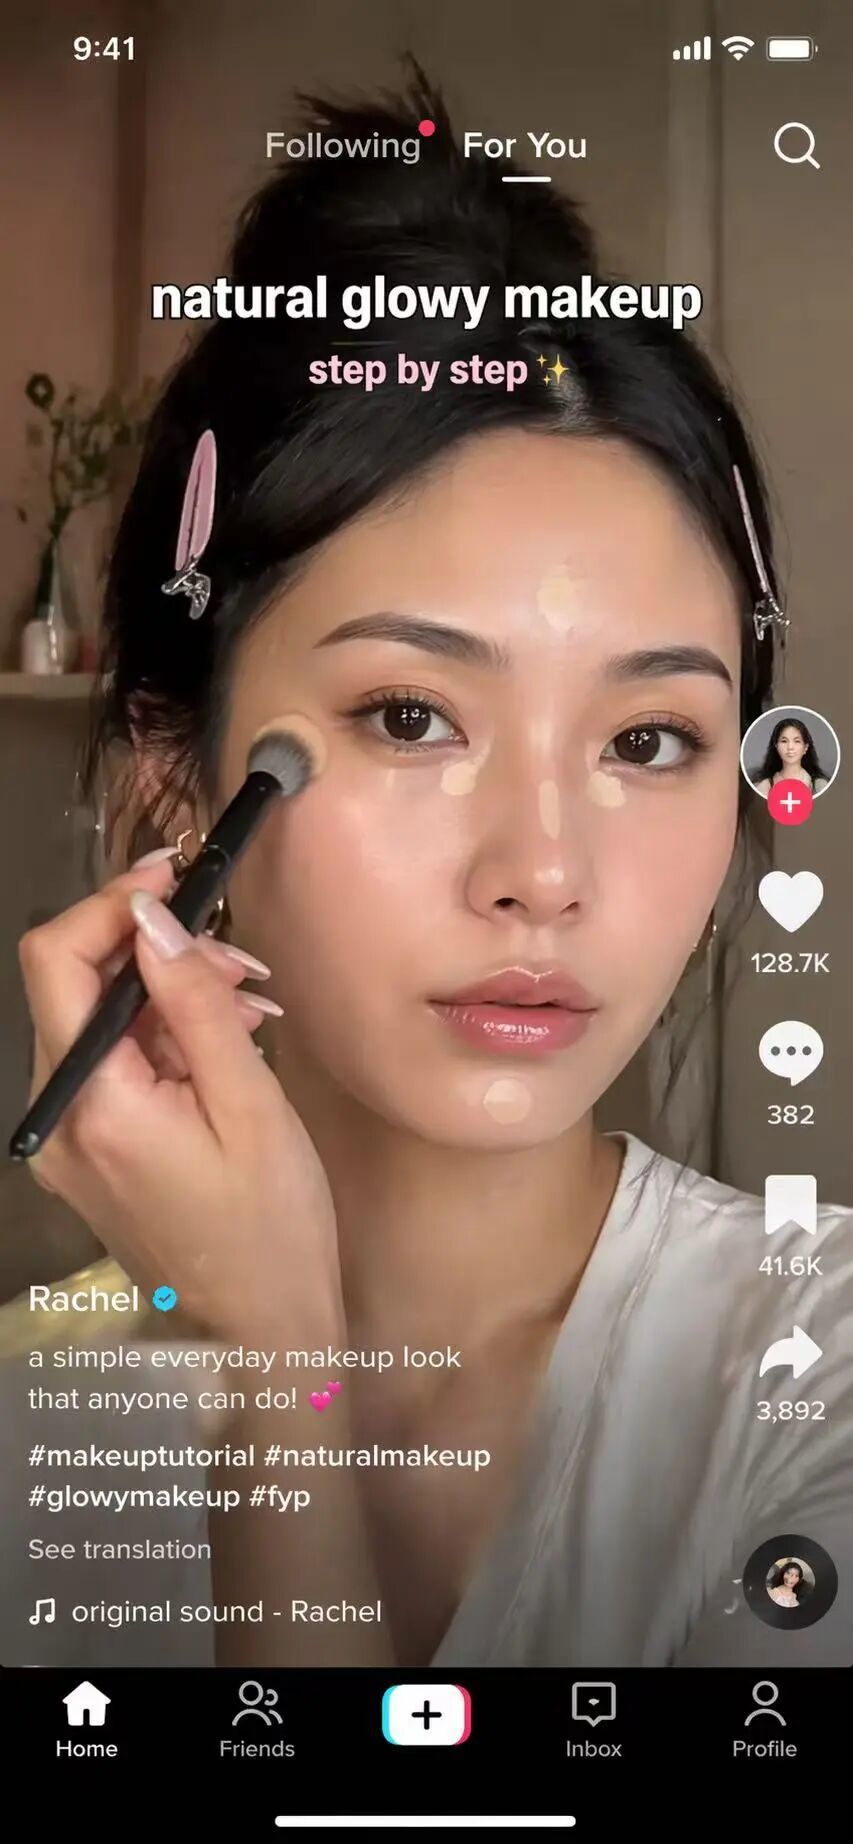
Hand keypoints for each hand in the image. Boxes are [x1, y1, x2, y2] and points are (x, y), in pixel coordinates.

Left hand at [17, 855, 342, 1345]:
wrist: (260, 1334)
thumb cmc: (271, 1227)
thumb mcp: (248, 1104)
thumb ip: (194, 1003)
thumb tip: (153, 915)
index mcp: (93, 1103)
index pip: (58, 961)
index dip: (112, 902)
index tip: (176, 875)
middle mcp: (57, 1117)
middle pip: (75, 986)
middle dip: (153, 950)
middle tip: (240, 963)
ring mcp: (65, 1139)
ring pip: (97, 1023)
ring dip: (167, 995)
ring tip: (250, 1008)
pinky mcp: (86, 1152)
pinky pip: (110, 1067)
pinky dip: (163, 1040)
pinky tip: (226, 1045)